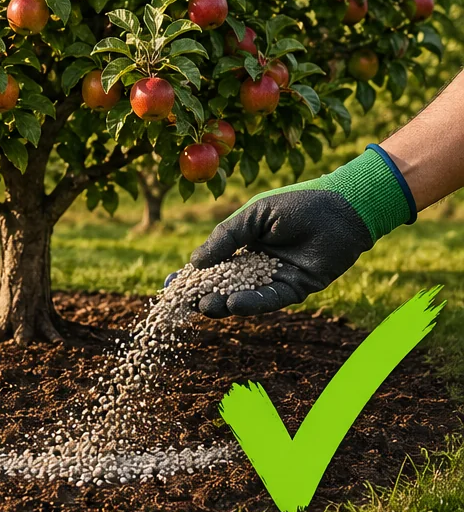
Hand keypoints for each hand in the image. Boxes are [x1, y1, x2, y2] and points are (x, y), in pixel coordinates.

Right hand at [190, 186, 372, 316]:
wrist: (340, 208)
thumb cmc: (296, 204)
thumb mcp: (252, 216)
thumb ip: (225, 238)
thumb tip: (194, 262)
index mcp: (243, 245)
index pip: (212, 264)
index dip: (192, 276)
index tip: (170, 285)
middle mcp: (257, 265)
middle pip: (225, 285)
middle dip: (204, 295)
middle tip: (185, 303)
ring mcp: (275, 278)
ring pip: (245, 296)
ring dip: (224, 303)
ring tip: (206, 306)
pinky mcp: (296, 289)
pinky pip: (270, 299)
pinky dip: (252, 303)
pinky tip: (234, 304)